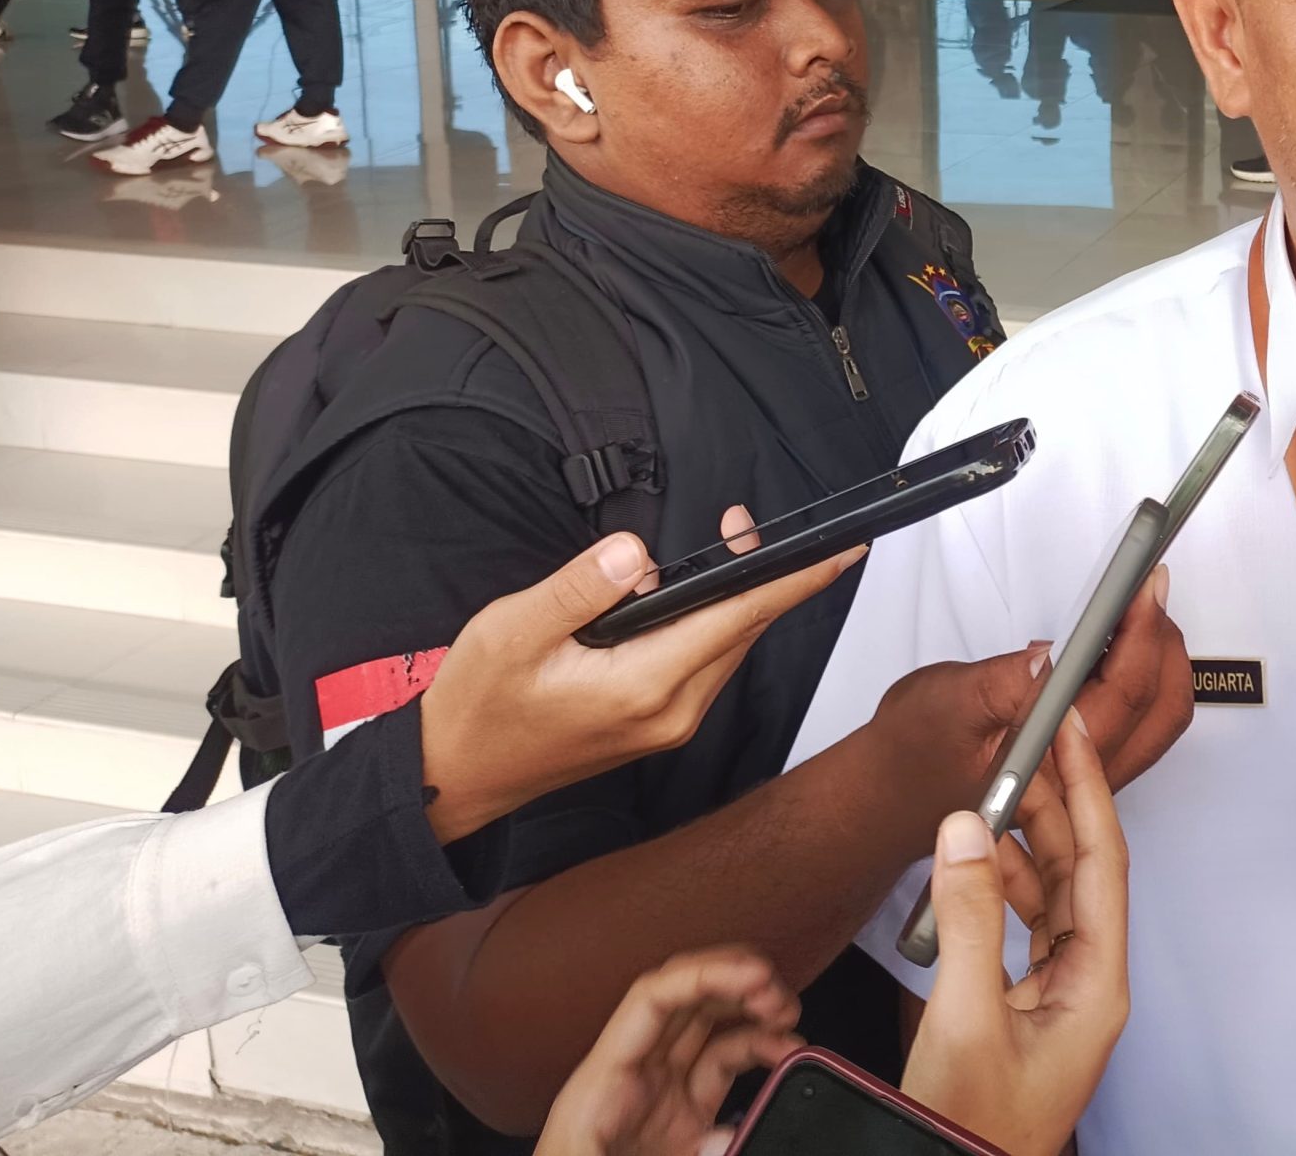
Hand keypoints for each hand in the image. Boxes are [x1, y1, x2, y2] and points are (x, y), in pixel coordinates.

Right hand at [417, 517, 864, 843]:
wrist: (452, 776)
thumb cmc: (480, 706)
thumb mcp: (512, 630)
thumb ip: (579, 587)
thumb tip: (637, 553)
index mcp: (644, 686)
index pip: (739, 618)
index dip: (795, 580)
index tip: (843, 551)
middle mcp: (671, 711)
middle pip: (742, 629)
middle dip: (758, 573)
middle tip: (741, 520)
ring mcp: (668, 722)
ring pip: (726, 645)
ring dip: (733, 596)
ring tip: (721, 545)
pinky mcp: (657, 722)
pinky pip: (704, 661)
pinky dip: (709, 622)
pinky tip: (685, 596)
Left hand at [534, 948, 802, 1155]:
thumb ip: (679, 1153)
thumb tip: (728, 1137)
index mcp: (603, 1083)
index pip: (654, 998)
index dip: (707, 975)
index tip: (755, 975)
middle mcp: (633, 1077)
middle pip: (686, 1000)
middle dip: (736, 981)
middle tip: (776, 989)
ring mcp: (659, 1094)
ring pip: (710, 1027)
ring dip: (751, 1010)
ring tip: (786, 1012)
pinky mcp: (680, 1118)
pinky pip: (722, 1067)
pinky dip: (757, 1052)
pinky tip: (781, 1054)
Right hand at [867, 567, 1191, 830]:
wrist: (885, 797)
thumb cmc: (910, 757)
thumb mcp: (949, 702)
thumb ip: (1006, 681)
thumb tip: (1056, 653)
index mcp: (1050, 767)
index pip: (1123, 696)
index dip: (1143, 633)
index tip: (1144, 587)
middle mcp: (1077, 782)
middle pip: (1159, 713)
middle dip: (1162, 643)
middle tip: (1148, 589)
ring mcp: (1084, 779)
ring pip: (1155, 722)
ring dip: (1158, 661)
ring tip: (1140, 610)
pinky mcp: (1078, 770)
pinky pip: (1136, 727)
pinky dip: (1141, 679)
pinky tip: (1123, 647)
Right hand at [903, 713, 1128, 1155]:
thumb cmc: (972, 1128)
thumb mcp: (965, 1019)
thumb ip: (967, 919)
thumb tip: (967, 830)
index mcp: (1097, 986)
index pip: (1102, 862)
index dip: (1088, 789)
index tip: (1073, 731)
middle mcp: (1088, 984)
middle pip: (1080, 870)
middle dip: (1057, 803)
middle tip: (1031, 742)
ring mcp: (1059, 995)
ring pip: (1051, 894)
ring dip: (1025, 840)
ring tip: (995, 789)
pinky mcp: (1025, 1006)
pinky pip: (1024, 924)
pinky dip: (1000, 883)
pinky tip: (976, 859)